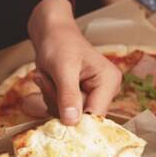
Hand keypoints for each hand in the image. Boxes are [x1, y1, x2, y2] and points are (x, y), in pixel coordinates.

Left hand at [28, 0, 120, 123]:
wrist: (51, 33)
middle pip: (81, 117)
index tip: (56, 111)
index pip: (96, 115)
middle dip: (58, 102)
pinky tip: (48, 82)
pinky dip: (51, 99)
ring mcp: (93, 96)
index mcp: (109, 82)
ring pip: (69, 116)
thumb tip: (72, 122)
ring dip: (52, 99)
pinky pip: (64, 111)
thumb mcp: (63, 68)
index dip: (76, 120)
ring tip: (46, 77)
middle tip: (46, 81)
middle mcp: (105, 92)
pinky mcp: (81, 99)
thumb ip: (68, 95)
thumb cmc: (59, 43)